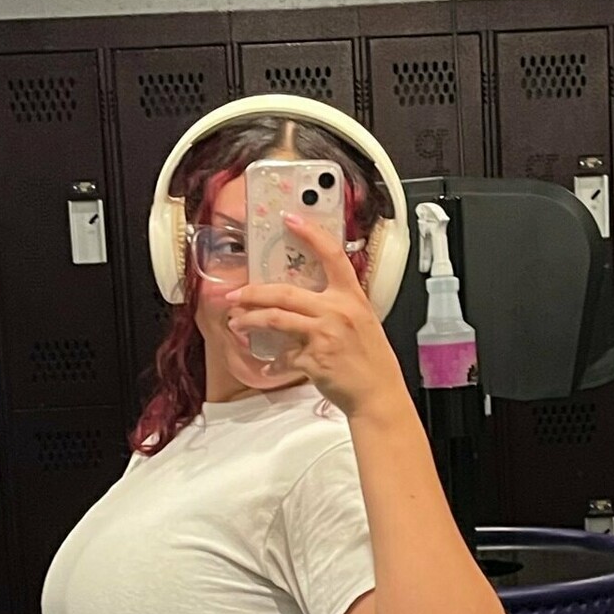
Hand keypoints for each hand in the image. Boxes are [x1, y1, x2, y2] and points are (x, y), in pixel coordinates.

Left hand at [226, 212, 407, 418]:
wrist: (378, 394)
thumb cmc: (371, 360)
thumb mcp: (362, 321)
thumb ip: (338, 305)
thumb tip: (308, 298)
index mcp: (352, 297)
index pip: (332, 255)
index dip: (310, 234)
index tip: (290, 219)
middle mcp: (337, 311)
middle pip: (284, 292)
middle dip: (253, 292)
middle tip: (235, 295)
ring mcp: (323, 335)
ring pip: (274, 319)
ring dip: (249, 320)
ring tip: (236, 323)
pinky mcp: (312, 360)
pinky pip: (283, 355)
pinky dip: (273, 361)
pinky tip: (269, 364)